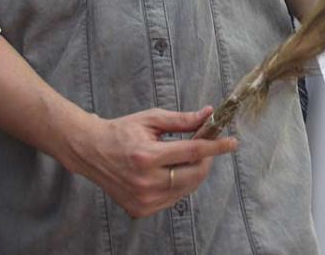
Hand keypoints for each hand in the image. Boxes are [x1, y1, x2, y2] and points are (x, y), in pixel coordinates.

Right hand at [70, 106, 236, 217]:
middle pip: (194, 174)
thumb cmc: (122, 131)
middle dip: (207, 159)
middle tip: (208, 145)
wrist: (92, 152)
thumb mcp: (151, 119)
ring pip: (186, 189)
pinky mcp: (141, 210)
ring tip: (186, 156)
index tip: (232, 142)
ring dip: (195, 172)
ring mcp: (143, 200)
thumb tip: (208, 115)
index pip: (193, 152)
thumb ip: (182, 120)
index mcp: (147, 156)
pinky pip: (173, 198)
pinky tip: (172, 170)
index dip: (216, 147)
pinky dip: (180, 184)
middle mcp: (146, 182)